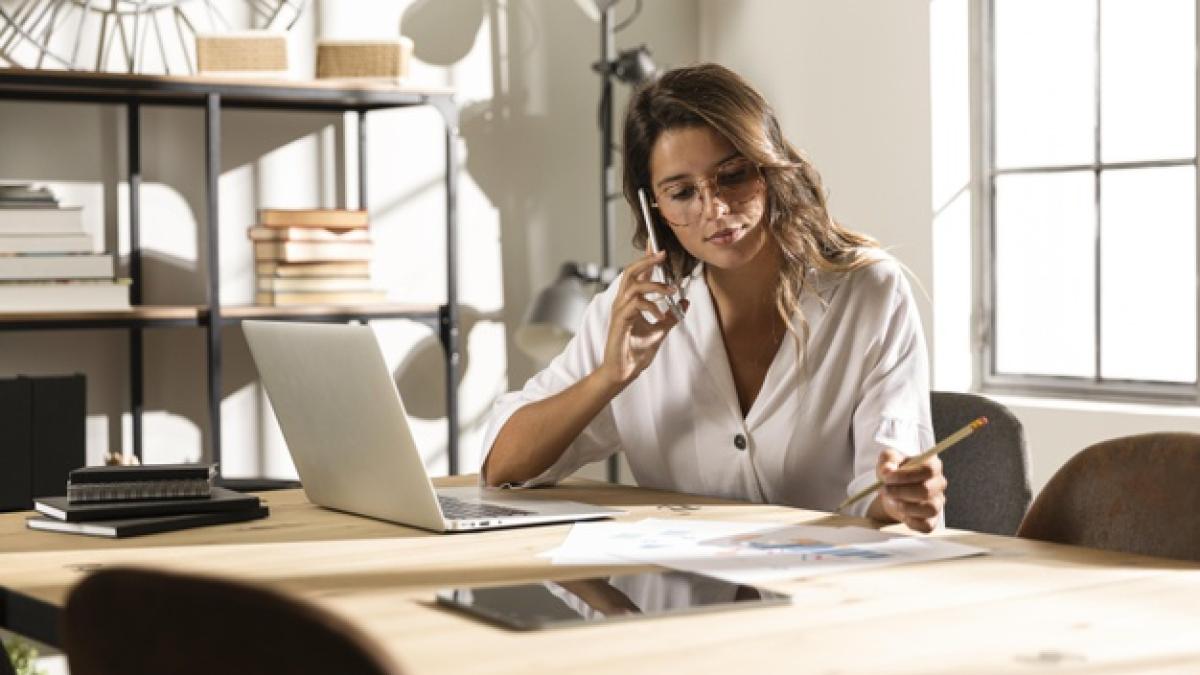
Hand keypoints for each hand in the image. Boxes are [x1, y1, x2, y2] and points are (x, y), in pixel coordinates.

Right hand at [597, 250, 686, 389]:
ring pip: (633, 286)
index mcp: (630, 302)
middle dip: (646, 261)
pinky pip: (634, 305)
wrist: (623, 372)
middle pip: (630, 272)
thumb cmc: (636, 352)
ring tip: (671, 291)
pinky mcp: (620, 322)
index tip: (655, 245)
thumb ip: (671, 315)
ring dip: (654, 285)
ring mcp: (619, 312)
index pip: (637, 274)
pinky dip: (650, 306)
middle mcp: (622, 303)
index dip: (646, 258)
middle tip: (662, 253)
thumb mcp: (660, 331)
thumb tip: (685, 301)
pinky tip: (660, 314)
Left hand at [870, 448, 946, 532]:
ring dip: (906, 507)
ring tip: (892, 501)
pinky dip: (911, 522)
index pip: (928, 470)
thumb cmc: (894, 473)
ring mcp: (938, 503)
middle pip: (926, 491)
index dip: (907, 475)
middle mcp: (939, 484)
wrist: (893, 492)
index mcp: (933, 465)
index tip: (887, 478)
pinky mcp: (933, 520)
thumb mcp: (888, 460)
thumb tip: (887, 471)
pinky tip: (901, 513)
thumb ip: (887, 461)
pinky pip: (926, 525)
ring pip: (929, 509)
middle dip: (901, 492)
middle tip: (885, 491)